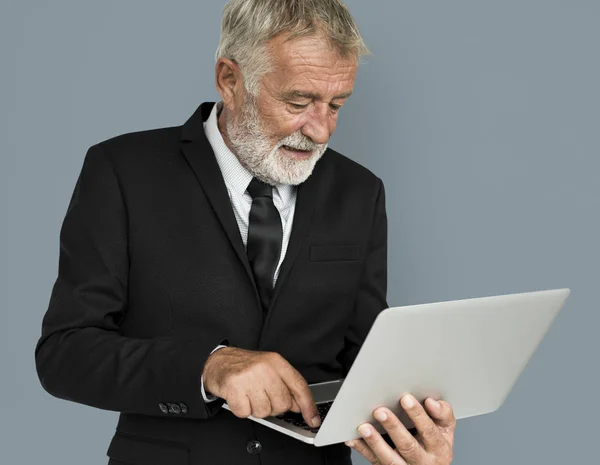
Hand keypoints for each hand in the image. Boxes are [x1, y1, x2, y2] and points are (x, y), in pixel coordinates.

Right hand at [202, 347, 320, 427]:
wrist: (219, 361)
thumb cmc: (246, 367)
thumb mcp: (270, 369)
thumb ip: (286, 385)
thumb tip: (300, 406)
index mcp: (276, 362)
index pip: (299, 386)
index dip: (308, 405)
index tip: (313, 419)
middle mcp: (264, 368)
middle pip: (283, 404)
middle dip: (274, 406)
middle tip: (263, 396)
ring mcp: (248, 377)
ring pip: (265, 412)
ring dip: (257, 408)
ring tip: (250, 395)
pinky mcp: (234, 388)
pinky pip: (246, 413)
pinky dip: (242, 409)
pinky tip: (240, 397)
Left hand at [346, 394, 455, 464]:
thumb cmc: (435, 444)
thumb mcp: (445, 430)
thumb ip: (442, 414)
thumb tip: (432, 402)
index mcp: (439, 447)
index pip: (429, 431)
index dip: (418, 415)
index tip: (406, 399)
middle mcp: (423, 460)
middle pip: (407, 446)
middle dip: (393, 427)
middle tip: (380, 412)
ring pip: (390, 459)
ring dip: (375, 442)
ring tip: (364, 427)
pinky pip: (375, 461)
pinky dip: (362, 449)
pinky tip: (353, 439)